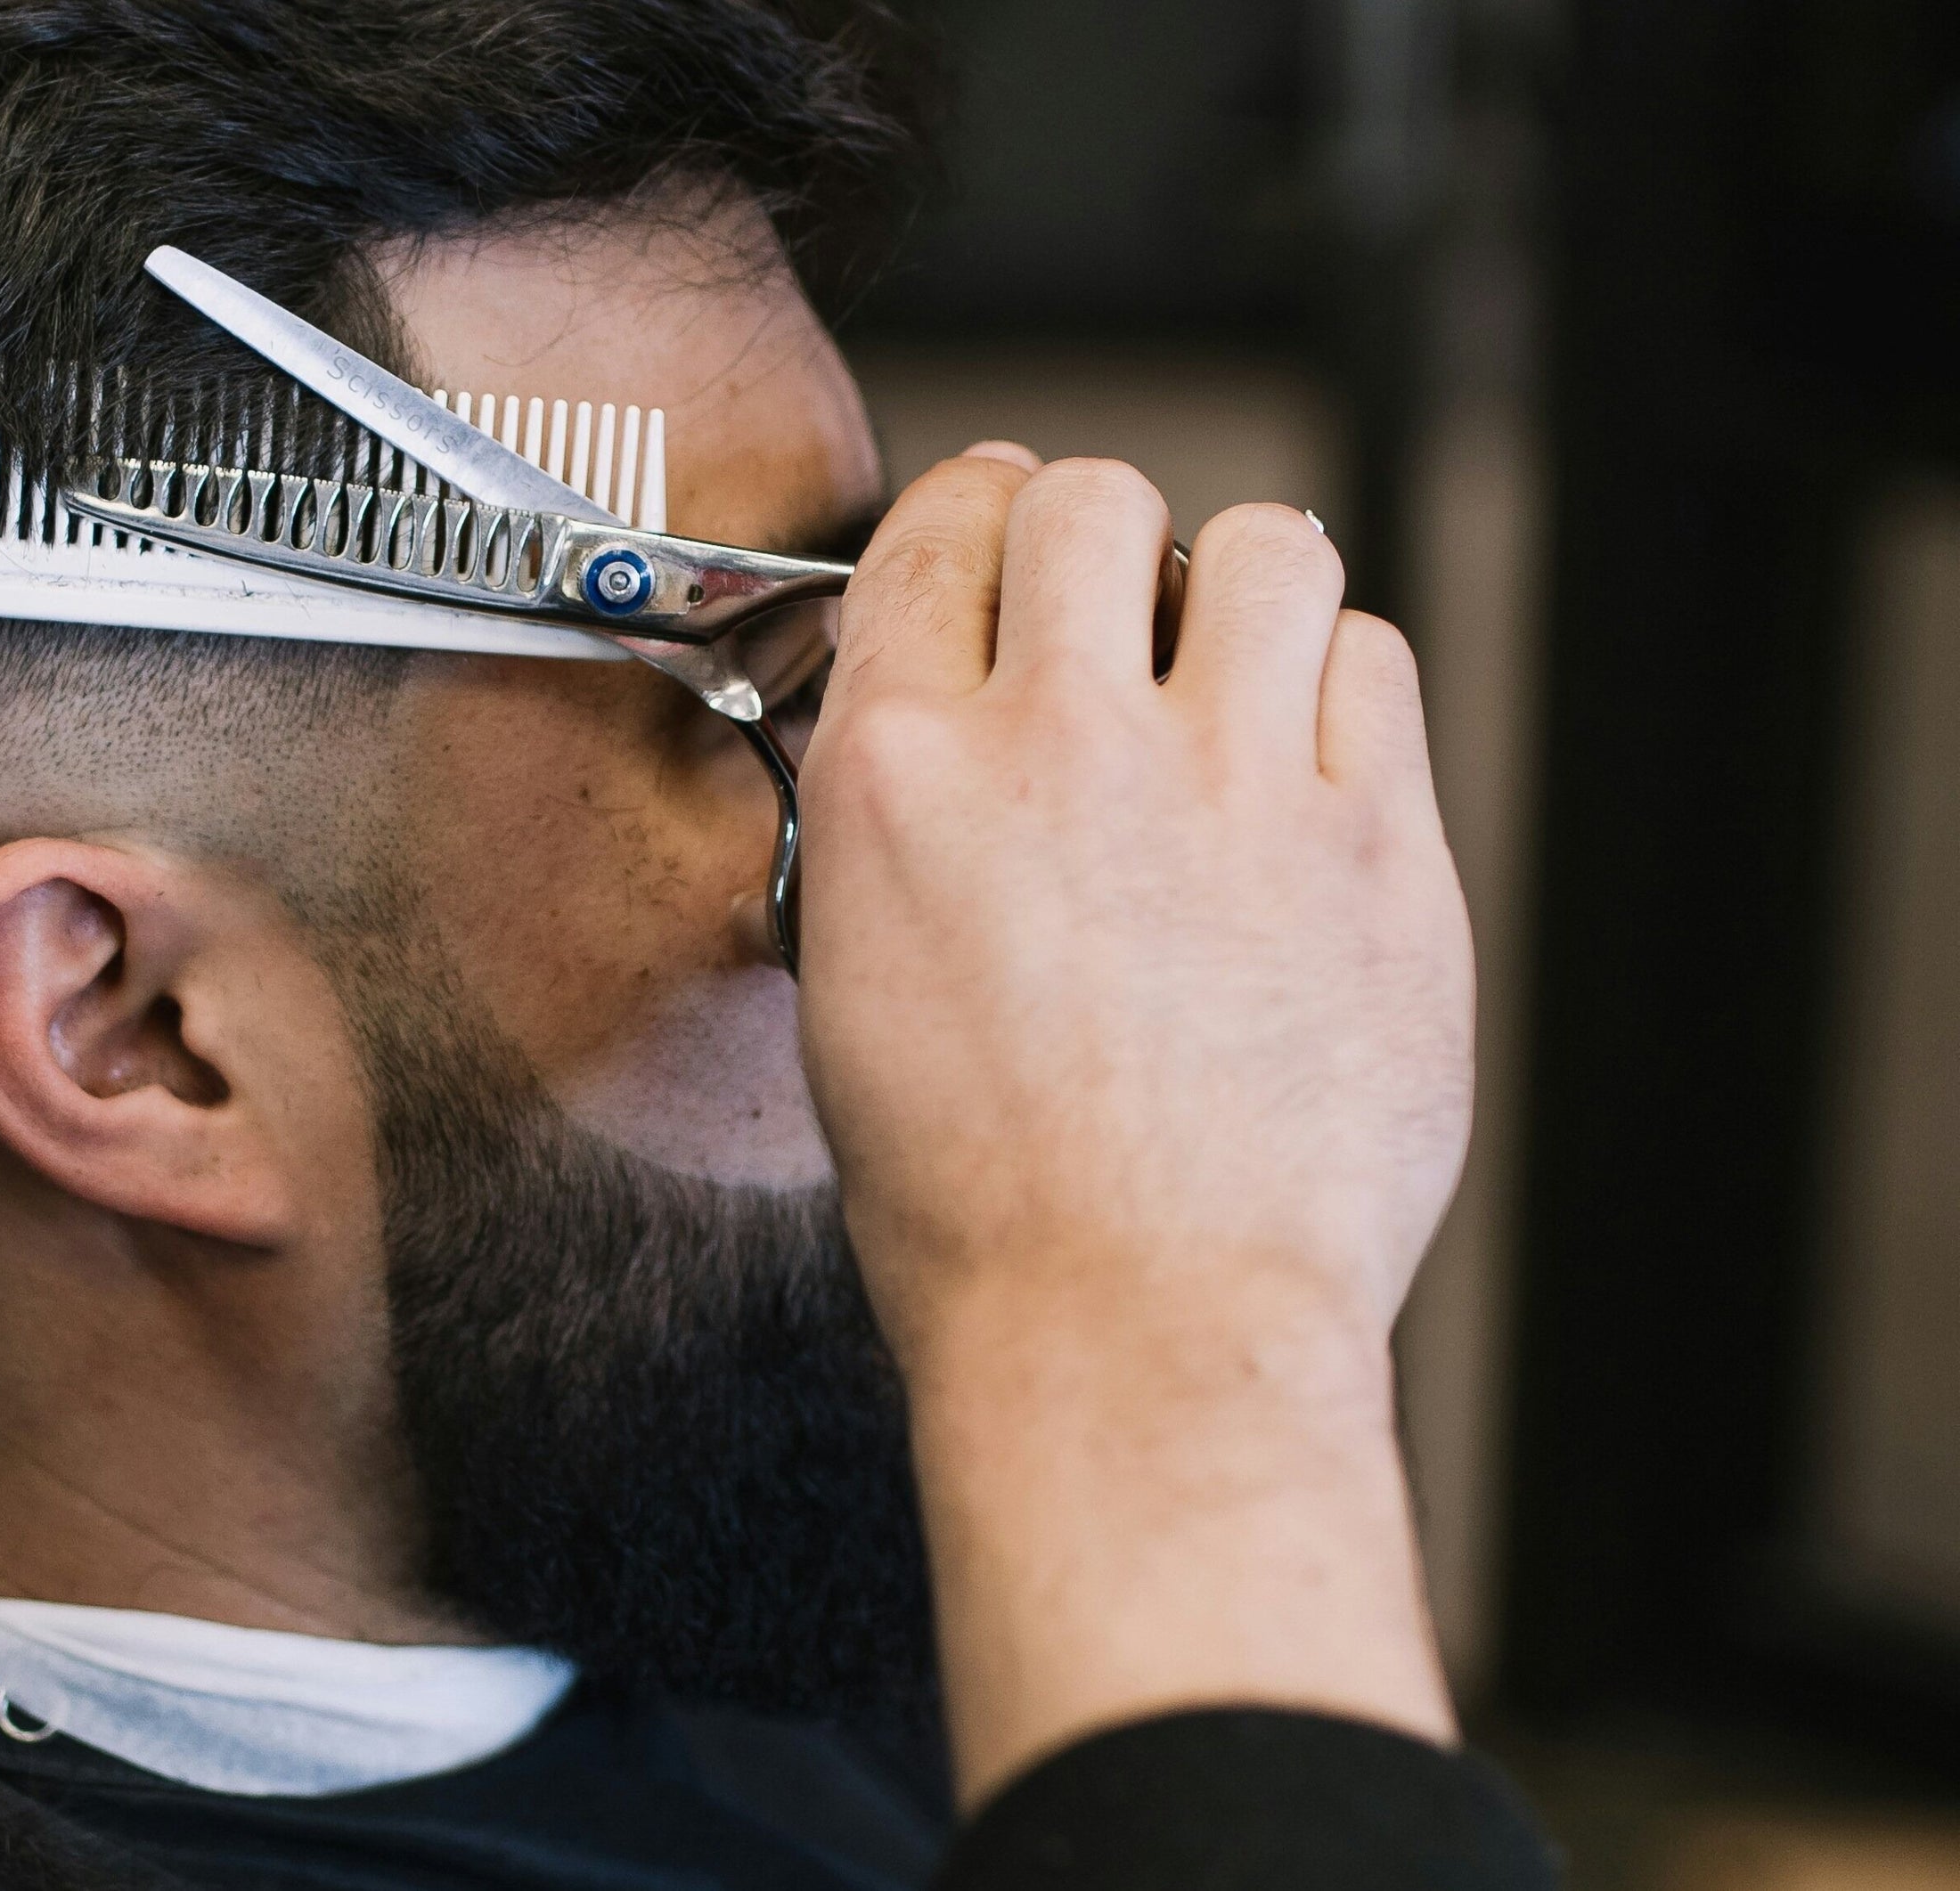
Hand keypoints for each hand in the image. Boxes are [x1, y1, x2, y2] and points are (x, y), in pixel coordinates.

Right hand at [796, 447, 1472, 1800]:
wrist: (1134, 1327)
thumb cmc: (981, 1208)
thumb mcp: (851, 982)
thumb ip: (897, 825)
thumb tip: (941, 737)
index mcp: (900, 778)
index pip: (937, 531)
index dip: (974, 522)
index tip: (1001, 539)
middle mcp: (1062, 747)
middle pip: (1095, 498)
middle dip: (1102, 539)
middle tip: (1117, 610)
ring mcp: (1231, 786)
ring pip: (1266, 546)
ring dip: (1240, 594)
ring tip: (1233, 675)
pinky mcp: (1375, 845)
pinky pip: (1375, 664)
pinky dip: (1341, 693)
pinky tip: (1309, 772)